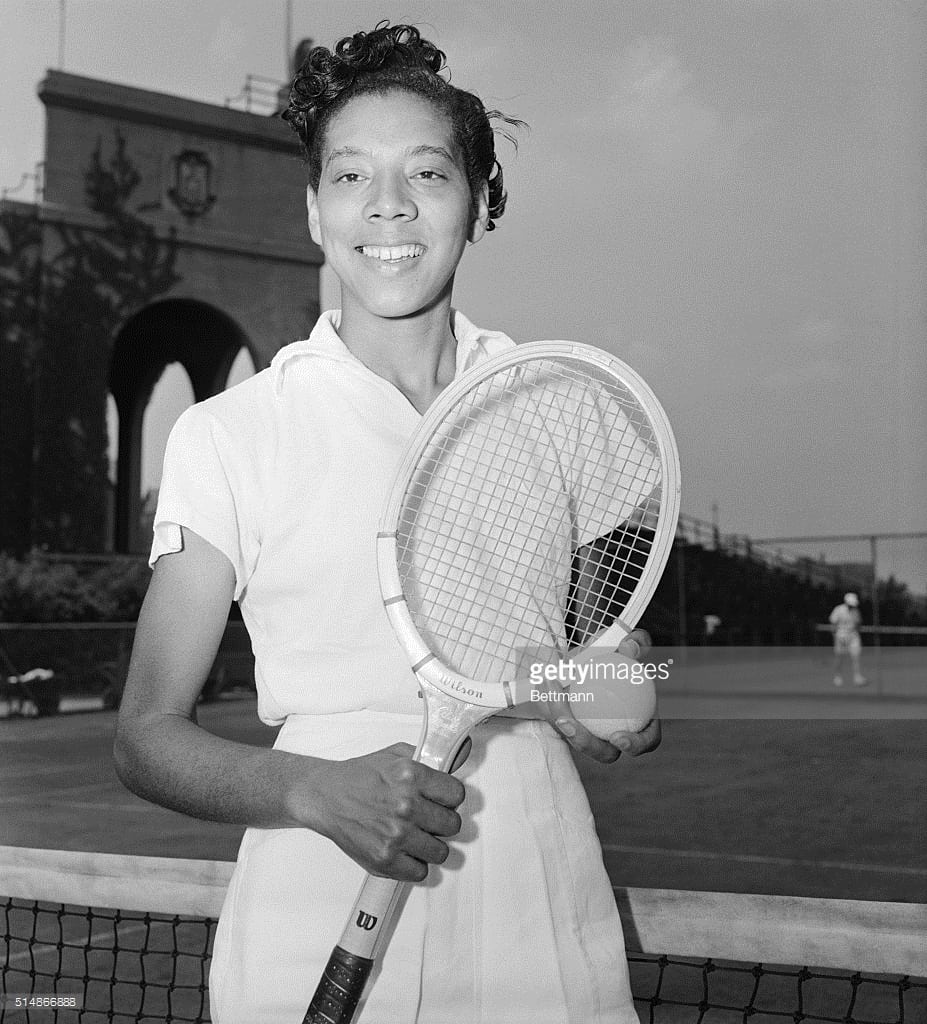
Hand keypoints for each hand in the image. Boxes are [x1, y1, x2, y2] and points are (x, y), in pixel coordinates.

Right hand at [309, 743, 465, 881]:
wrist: (326, 796)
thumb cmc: (359, 777)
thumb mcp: (396, 754)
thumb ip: (429, 756)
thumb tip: (458, 755)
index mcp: (411, 777)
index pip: (457, 795)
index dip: (451, 798)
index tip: (444, 799)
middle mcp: (405, 806)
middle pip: (452, 825)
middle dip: (443, 821)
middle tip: (429, 818)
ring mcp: (396, 835)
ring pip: (440, 852)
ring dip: (431, 844)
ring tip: (417, 835)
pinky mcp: (384, 860)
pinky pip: (420, 872)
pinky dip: (415, 864)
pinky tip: (406, 850)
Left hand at [551, 628, 660, 762]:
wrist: (596, 656)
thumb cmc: (619, 653)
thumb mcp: (629, 644)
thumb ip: (636, 643)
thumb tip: (630, 646)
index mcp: (641, 722)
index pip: (645, 741)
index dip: (635, 745)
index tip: (618, 736)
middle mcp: (614, 734)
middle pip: (602, 751)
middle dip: (583, 742)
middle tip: (567, 723)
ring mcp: (590, 733)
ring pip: (571, 734)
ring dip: (556, 712)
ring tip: (549, 685)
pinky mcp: (568, 724)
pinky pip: (555, 716)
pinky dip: (548, 697)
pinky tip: (544, 677)